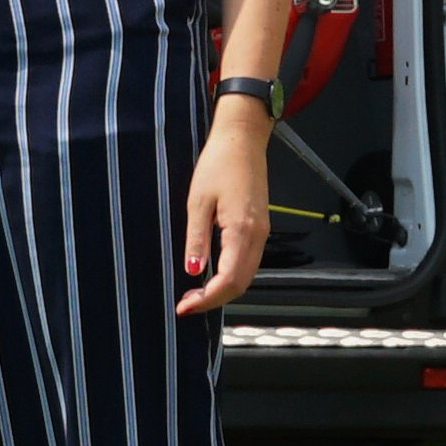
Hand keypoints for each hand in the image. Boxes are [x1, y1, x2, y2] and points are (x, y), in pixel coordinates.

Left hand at [177, 96, 273, 313]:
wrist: (242, 139)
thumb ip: (196, 238)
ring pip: (247, 276)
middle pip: (241, 284)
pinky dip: (231, 276)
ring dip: (223, 290)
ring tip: (195, 292)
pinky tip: (211, 273)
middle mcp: (258, 235)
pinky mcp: (260, 227)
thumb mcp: (197, 200)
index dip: (207, 299)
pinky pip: (249, 262)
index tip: (184, 306)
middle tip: (186, 303)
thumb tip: (192, 270)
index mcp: (242, 230)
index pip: (228, 280)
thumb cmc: (219, 163)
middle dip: (214, 300)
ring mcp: (262, 232)